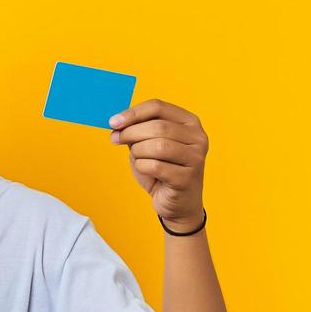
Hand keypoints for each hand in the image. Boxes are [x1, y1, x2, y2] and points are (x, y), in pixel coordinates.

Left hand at [109, 98, 207, 230]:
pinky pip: (156, 166)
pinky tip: (145, 171)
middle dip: (131, 132)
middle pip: (158, 126)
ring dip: (138, 151)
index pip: (158, 107)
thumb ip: (136, 132)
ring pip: (158, 145)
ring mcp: (196, 157)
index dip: (133, 113)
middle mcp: (197, 137)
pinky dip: (142, 167)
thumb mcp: (147, 146)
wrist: (177, 204)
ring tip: (137, 158)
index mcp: (189, 122)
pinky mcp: (188, 177)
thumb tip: (117, 123)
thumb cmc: (162, 172)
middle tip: (116, 139)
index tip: (113, 122)